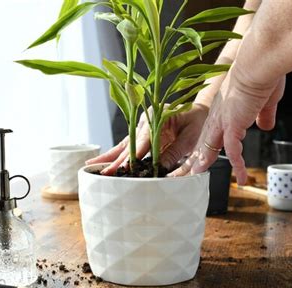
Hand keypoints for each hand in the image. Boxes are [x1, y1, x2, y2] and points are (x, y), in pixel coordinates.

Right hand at [86, 104, 208, 174]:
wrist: (198, 111)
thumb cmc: (197, 121)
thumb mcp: (190, 137)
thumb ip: (174, 152)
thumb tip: (159, 168)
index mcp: (157, 115)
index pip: (143, 139)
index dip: (134, 155)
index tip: (126, 168)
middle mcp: (144, 119)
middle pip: (128, 143)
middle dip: (116, 160)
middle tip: (105, 173)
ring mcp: (140, 126)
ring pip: (122, 145)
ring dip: (109, 158)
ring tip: (92, 166)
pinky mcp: (140, 133)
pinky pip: (126, 146)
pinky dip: (115, 155)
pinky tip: (103, 162)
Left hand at [170, 68, 285, 183]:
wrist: (258, 64)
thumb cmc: (262, 74)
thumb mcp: (264, 100)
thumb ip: (264, 114)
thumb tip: (266, 127)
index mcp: (224, 109)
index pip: (211, 131)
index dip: (207, 143)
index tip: (203, 152)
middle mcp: (219, 117)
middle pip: (204, 141)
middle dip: (196, 157)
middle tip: (188, 169)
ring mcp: (223, 122)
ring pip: (209, 147)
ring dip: (203, 163)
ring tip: (197, 175)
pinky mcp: (233, 126)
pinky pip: (234, 152)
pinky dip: (238, 166)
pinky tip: (241, 178)